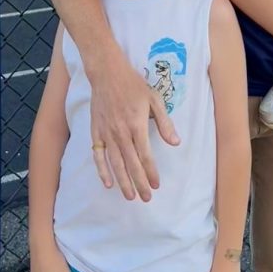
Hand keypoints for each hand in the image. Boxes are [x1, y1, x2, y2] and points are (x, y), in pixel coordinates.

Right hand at [89, 48, 178, 202]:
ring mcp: (107, 134)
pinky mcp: (96, 132)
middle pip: (131, 164)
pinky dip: (102, 170)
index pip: (145, 155)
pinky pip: (98, 155)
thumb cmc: (133, 85)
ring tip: (130, 196)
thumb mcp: (154, 99)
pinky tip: (107, 183)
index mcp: (137, 125)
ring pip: (115, 163)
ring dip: (123, 182)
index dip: (151, 172)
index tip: (156, 185)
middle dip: (139, 183)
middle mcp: (121, 133)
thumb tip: (175, 143)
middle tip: (146, 198)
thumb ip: (164, 123)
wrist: (107, 73)